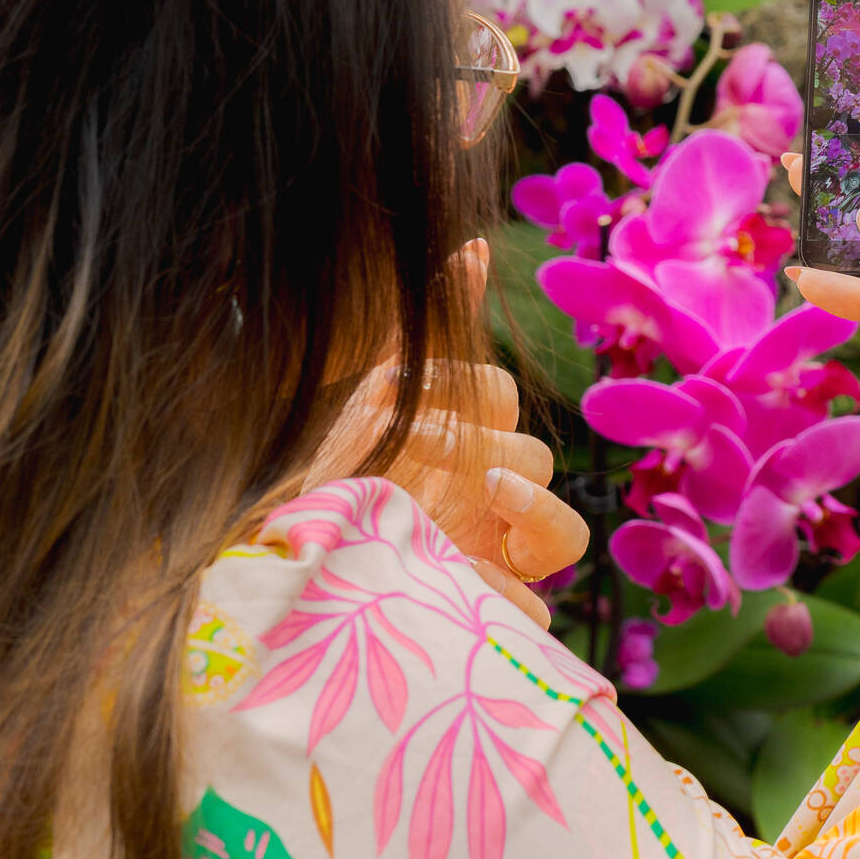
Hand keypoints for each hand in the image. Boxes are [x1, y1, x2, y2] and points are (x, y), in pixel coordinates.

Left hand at [310, 240, 589, 624]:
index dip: (462, 392)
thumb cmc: (343, 476)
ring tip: (487, 495)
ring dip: (532, 511)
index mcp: (472, 441)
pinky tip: (487, 592)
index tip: (400, 395)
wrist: (296, 561)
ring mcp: (498, 554)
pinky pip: (531, 612)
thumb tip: (475, 245)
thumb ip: (434, 323)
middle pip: (534, 456)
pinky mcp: (485, 609)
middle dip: (482, 446)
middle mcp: (494, 496)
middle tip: (417, 445)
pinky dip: (519, 611)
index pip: (497, 398)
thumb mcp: (377, 398)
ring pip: (563, 534)